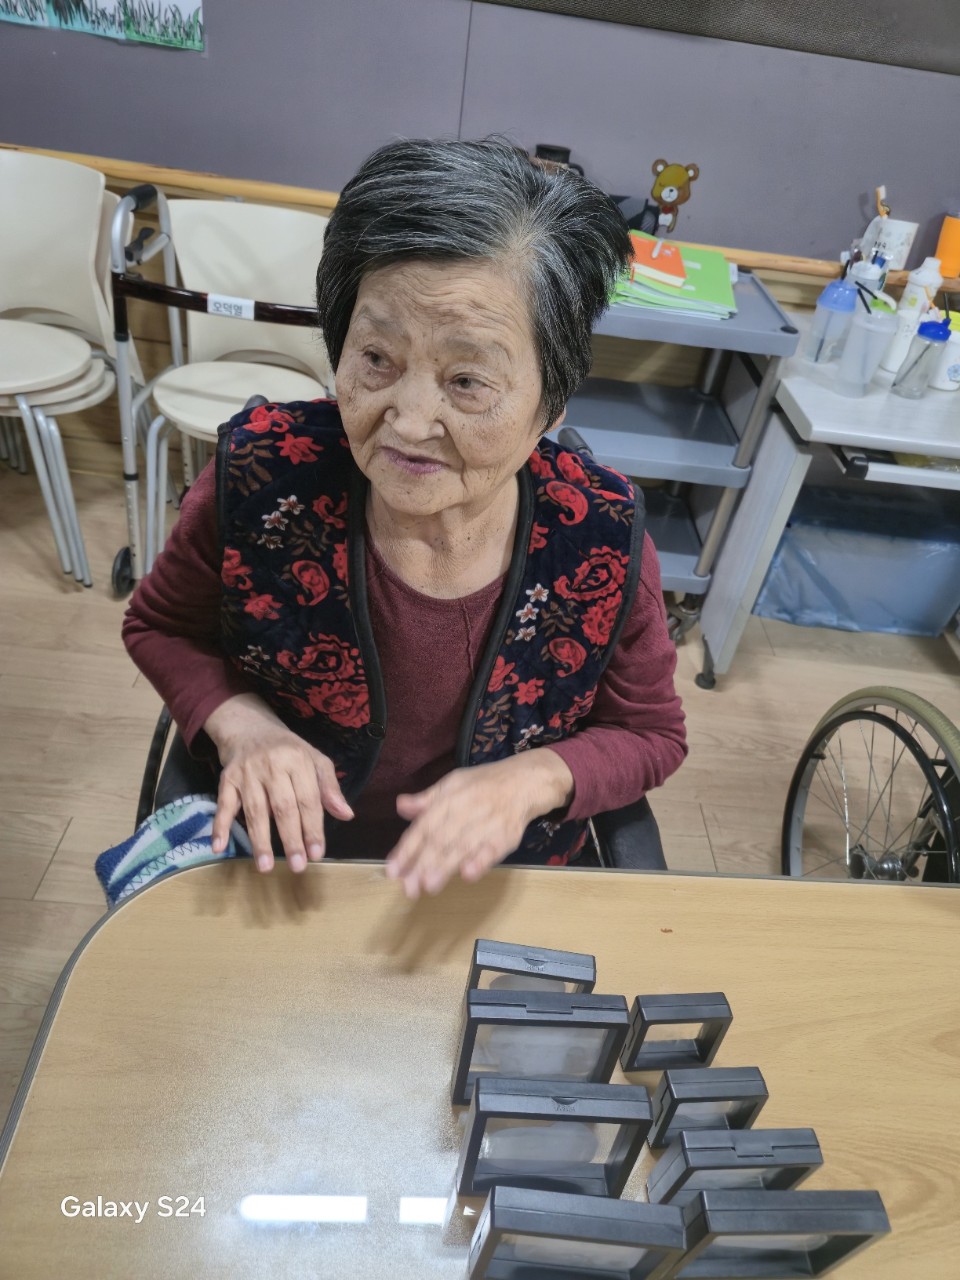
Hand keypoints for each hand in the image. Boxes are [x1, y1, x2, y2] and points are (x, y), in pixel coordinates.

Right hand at [205, 694, 352, 872]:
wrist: (250, 728)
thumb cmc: (288, 750)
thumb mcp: (315, 760)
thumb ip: (329, 788)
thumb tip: (347, 815)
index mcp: (298, 760)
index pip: (308, 799)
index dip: (313, 828)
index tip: (317, 854)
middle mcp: (272, 765)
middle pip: (283, 807)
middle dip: (291, 839)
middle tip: (298, 866)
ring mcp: (247, 772)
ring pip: (255, 810)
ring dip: (260, 840)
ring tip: (265, 866)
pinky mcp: (227, 778)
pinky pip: (224, 805)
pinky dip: (219, 826)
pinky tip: (219, 847)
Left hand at [385, 749, 573, 897]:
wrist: (524, 781)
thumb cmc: (483, 785)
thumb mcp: (452, 784)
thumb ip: (427, 800)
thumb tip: (401, 806)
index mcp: (450, 797)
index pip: (425, 825)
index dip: (408, 848)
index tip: (393, 870)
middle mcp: (467, 809)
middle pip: (442, 839)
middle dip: (423, 864)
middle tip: (409, 888)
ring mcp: (488, 823)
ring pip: (464, 846)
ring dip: (446, 866)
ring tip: (429, 886)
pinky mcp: (507, 835)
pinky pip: (493, 849)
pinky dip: (481, 861)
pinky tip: (468, 874)